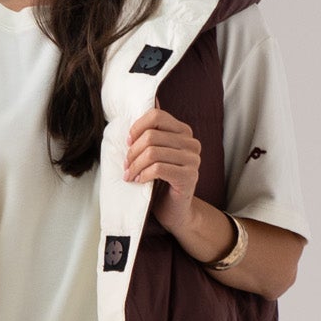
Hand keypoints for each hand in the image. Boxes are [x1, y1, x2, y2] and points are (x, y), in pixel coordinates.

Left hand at [123, 95, 199, 233]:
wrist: (175, 211)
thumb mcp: (155, 154)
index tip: (128, 142)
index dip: (137, 127)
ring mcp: (193, 160)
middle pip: (152, 136)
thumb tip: (144, 109)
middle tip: (126, 165)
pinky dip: (142, 175)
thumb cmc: (161, 182)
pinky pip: (158, 169)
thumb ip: (152, 134)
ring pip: (153, 153)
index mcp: (184, 132)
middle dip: (133, 151)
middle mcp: (192, 143)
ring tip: (129, 174)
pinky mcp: (189, 177)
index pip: (157, 116)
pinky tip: (138, 181)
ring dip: (135, 165)